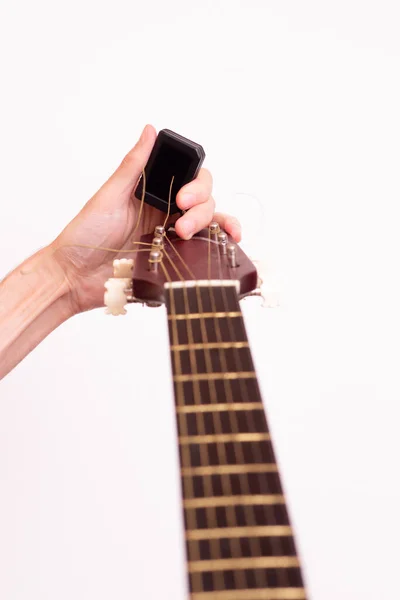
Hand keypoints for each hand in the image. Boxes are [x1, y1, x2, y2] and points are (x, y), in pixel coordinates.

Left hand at [51, 124, 240, 313]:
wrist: (76, 275)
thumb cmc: (86, 234)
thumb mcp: (111, 195)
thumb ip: (134, 165)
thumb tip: (149, 130)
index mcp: (152, 192)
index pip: (189, 178)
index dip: (195, 184)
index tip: (183, 196)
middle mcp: (166, 212)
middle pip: (204, 200)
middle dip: (200, 207)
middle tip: (181, 222)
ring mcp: (172, 237)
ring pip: (209, 222)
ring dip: (210, 224)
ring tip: (185, 235)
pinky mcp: (175, 260)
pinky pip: (206, 249)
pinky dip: (223, 241)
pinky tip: (231, 240)